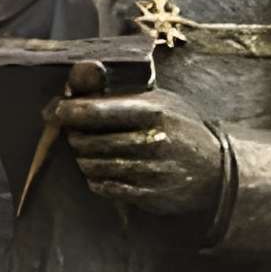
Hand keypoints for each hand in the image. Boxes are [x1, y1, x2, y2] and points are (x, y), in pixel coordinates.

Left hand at [51, 89, 221, 216]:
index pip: (98, 110)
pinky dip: (96, 180)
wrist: (215, 170)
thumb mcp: (157, 100)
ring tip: (87, 153)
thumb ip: (119, 92)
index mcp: (153, 110)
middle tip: (74, 134)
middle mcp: (152, 140)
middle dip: (75, 137)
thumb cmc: (178, 128)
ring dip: (84, 159)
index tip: (55, 111)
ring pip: (95, 166)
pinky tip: (99, 173)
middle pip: (90, 141)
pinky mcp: (149, 195)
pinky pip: (107, 188)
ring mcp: (151, 170)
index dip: (69, 111)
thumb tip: (76, 77)